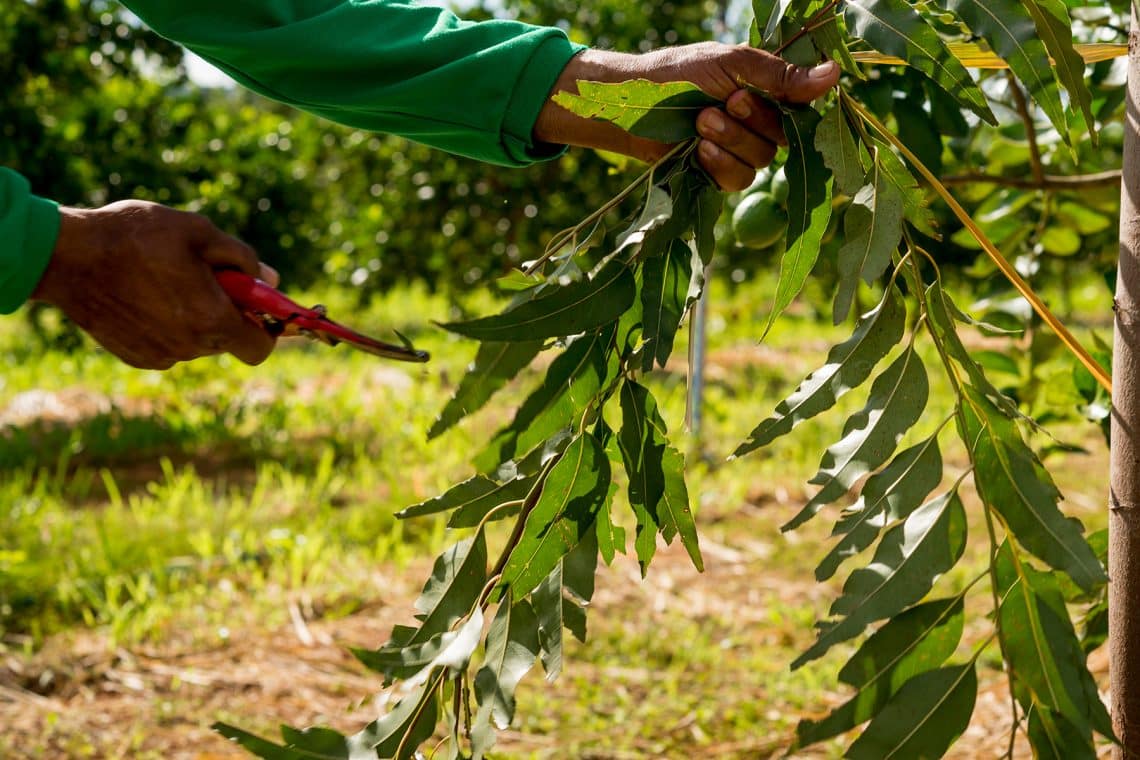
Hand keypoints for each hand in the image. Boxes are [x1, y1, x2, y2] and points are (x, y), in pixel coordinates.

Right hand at [32, 200, 277, 369]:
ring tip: (165, 279)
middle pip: (228, 340)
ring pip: (197, 341)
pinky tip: (144, 294)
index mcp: (212, 321)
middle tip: (203, 277)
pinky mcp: (137, 357)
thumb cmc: (135, 237)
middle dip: (226, 313)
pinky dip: (167, 324)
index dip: (265, 326)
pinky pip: (169, 344)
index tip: (254, 304)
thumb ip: (242, 259)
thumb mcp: (199, 232)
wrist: (66, 257)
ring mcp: (161, 356)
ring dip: (195, 316)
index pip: (260, 347)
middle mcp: (190, 348)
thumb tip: (271, 280)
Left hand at [535, 42, 839, 190]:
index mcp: (766, 90)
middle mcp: (757, 122)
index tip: (765, 93)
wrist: (629, 104)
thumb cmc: (676, 74)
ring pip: (761, 161)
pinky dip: (721, 165)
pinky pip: (738, 180)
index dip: (793, 105)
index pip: (802, 105)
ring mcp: (738, 150)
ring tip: (702, 122)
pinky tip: (701, 151)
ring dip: (733, 141)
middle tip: (721, 103)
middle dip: (752, 121)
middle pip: (782, 137)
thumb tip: (834, 73)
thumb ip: (779, 74)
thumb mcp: (730, 64)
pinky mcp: (717, 175)